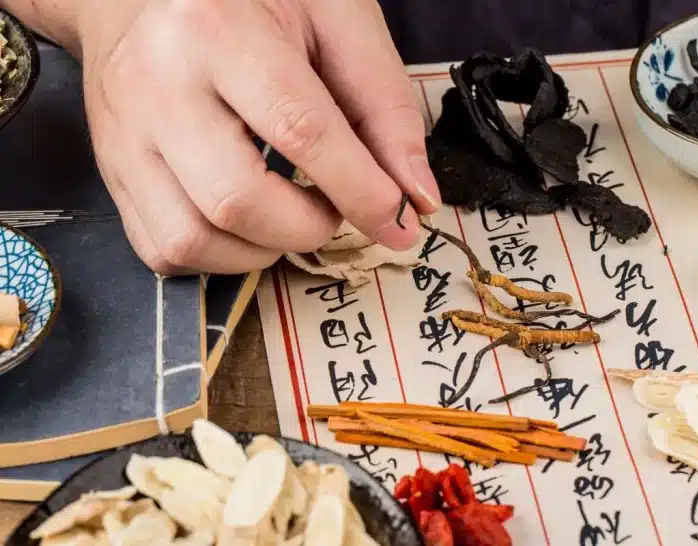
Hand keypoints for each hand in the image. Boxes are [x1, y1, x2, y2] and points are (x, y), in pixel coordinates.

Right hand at [76, 0, 439, 274]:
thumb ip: (383, 106)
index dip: (361, 190)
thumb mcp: (335, 21)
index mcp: (216, 29)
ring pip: (192, 238)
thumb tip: (416, 196)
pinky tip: (251, 223)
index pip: (299, 130)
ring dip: (265, 250)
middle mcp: (157, 85)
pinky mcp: (112, 171)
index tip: (400, 220)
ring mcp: (125, 135)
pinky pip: (163, 250)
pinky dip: (221, 257)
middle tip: (336, 206)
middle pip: (236, 200)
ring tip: (294, 213)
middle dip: (309, 227)